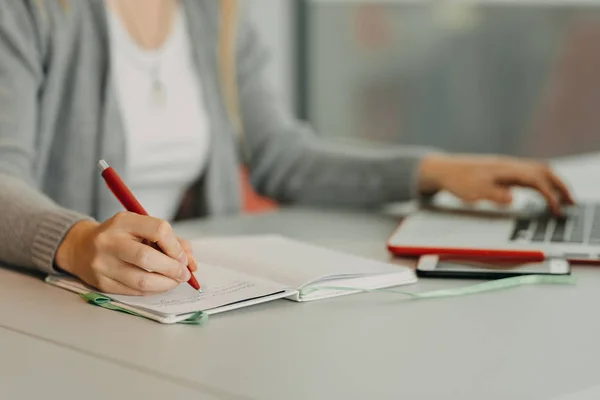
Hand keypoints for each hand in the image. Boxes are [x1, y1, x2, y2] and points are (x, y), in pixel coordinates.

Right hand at [55, 212, 198, 295]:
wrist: (81, 247)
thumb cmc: (120, 236)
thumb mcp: (141, 228)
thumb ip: (169, 240)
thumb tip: (191, 261)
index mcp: (123, 221)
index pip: (158, 230)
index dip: (176, 247)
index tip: (184, 257)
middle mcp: (109, 241)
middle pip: (147, 258)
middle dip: (172, 269)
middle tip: (184, 274)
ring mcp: (102, 264)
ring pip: (141, 280)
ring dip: (165, 284)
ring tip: (175, 281)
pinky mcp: (101, 283)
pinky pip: (134, 291)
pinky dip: (152, 290)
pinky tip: (159, 285)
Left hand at [418, 154, 574, 214]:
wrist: (443, 169)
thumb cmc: (457, 180)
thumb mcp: (474, 192)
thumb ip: (494, 195)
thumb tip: (512, 198)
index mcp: (505, 169)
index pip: (536, 180)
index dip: (550, 195)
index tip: (557, 210)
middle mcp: (509, 165)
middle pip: (543, 171)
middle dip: (560, 186)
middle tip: (571, 203)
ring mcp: (506, 166)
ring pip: (537, 170)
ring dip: (552, 183)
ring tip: (562, 198)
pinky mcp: (502, 170)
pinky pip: (528, 172)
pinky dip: (541, 181)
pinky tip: (541, 190)